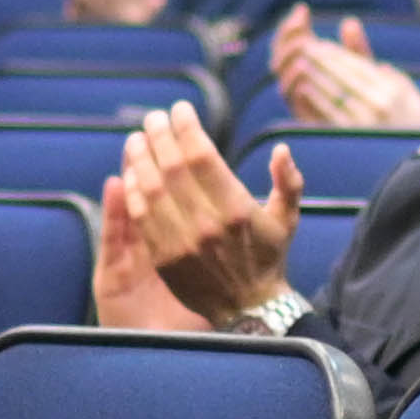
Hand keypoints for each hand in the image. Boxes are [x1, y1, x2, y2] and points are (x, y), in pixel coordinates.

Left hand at [95, 115, 301, 328]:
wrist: (249, 308)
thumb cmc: (269, 256)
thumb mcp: (288, 218)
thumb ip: (289, 181)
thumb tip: (281, 149)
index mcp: (236, 208)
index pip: (201, 156)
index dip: (186, 127)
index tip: (179, 110)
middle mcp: (206, 224)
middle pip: (172, 167)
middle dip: (159, 135)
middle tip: (153, 118)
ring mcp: (182, 242)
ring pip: (151, 189)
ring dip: (140, 159)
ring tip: (136, 139)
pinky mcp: (165, 258)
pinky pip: (142, 218)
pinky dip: (133, 191)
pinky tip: (130, 173)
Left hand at [269, 11, 419, 133]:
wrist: (419, 159)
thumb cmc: (410, 119)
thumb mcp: (403, 88)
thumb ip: (381, 67)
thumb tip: (357, 36)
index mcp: (392, 89)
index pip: (358, 65)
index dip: (336, 53)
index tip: (321, 45)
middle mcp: (380, 104)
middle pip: (343, 76)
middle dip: (322, 60)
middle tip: (305, 48)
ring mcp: (366, 122)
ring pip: (334, 93)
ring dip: (315, 76)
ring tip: (300, 64)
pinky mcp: (354, 138)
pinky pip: (331, 114)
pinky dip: (316, 99)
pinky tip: (305, 88)